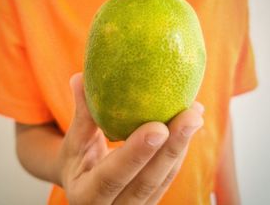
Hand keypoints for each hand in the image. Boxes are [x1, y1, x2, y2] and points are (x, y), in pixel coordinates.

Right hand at [54, 73, 203, 204]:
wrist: (85, 183)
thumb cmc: (77, 160)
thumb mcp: (74, 141)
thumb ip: (81, 113)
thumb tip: (78, 78)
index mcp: (86, 195)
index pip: (112, 177)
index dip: (136, 154)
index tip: (159, 127)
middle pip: (147, 182)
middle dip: (172, 148)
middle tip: (191, 116)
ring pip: (164, 180)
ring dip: (182, 147)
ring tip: (195, 114)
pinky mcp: (151, 198)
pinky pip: (168, 176)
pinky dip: (180, 150)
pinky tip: (191, 123)